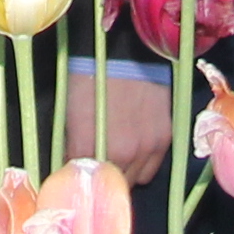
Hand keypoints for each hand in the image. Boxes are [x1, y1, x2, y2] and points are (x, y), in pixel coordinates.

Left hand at [65, 66, 176, 184]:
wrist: (125, 49)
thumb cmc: (90, 75)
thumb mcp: (70, 110)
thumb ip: (72, 144)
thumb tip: (72, 163)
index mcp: (87, 146)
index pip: (79, 178)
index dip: (76, 174)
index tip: (75, 168)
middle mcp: (118, 154)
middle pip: (107, 184)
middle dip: (100, 176)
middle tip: (96, 162)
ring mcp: (144, 149)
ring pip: (131, 182)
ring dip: (122, 173)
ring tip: (117, 156)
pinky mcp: (163, 140)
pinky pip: (151, 169)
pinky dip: (141, 164)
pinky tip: (135, 149)